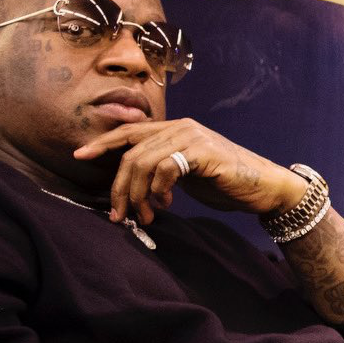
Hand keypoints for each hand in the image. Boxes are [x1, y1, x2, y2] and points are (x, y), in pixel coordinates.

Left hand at [71, 119, 302, 225]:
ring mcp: (191, 136)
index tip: (79, 156)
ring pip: (142, 162)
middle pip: (130, 153)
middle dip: (119, 188)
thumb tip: (133, 185)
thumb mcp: (187, 174)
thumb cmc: (226, 182)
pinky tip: (167, 203)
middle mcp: (180, 127)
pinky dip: (159, 190)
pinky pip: (164, 169)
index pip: (129, 132)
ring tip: (146, 215)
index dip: (102, 143)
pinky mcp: (202, 151)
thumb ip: (163, 170)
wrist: (264, 187)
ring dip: (137, 195)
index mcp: (174, 129)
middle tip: (119, 215)